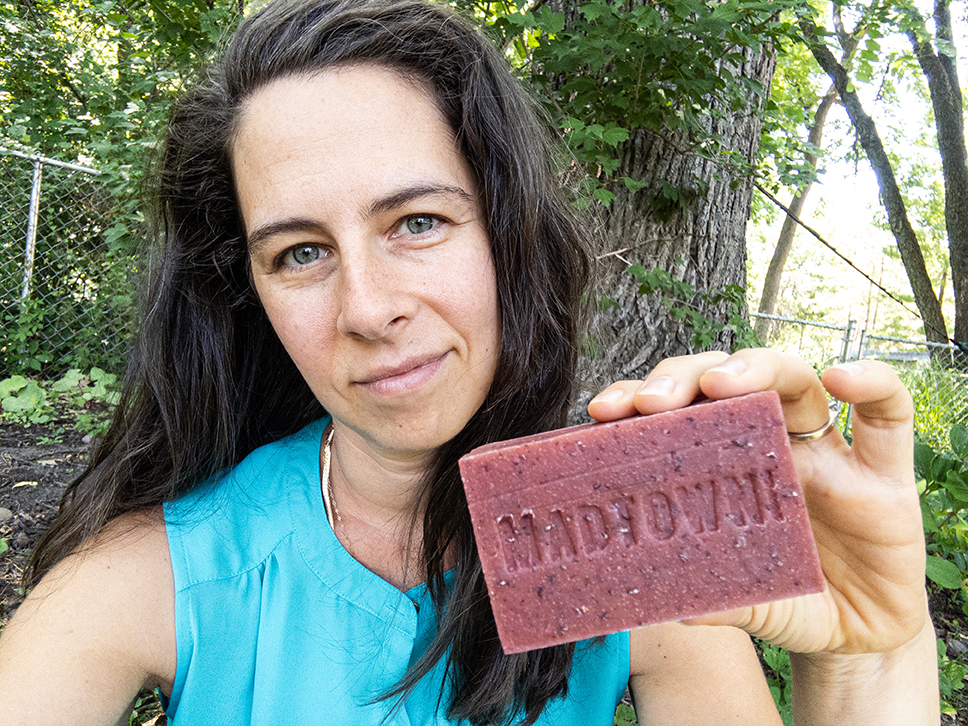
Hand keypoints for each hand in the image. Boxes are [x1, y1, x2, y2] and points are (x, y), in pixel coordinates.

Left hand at [587, 349, 927, 655]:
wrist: (858, 638)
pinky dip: (872, 383)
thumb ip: (708, 596)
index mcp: (724, 468)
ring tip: (723, 383)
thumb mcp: (740, 599)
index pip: (678, 413)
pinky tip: (841, 378)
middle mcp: (771, 446)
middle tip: (650, 401)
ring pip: (793, 378)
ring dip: (754, 367)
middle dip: (684, 378)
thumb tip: (664, 605)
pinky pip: (890, 413)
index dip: (639, 401)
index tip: (602, 412)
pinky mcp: (885, 474)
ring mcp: (828, 454)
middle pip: (727, 380)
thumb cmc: (785, 600)